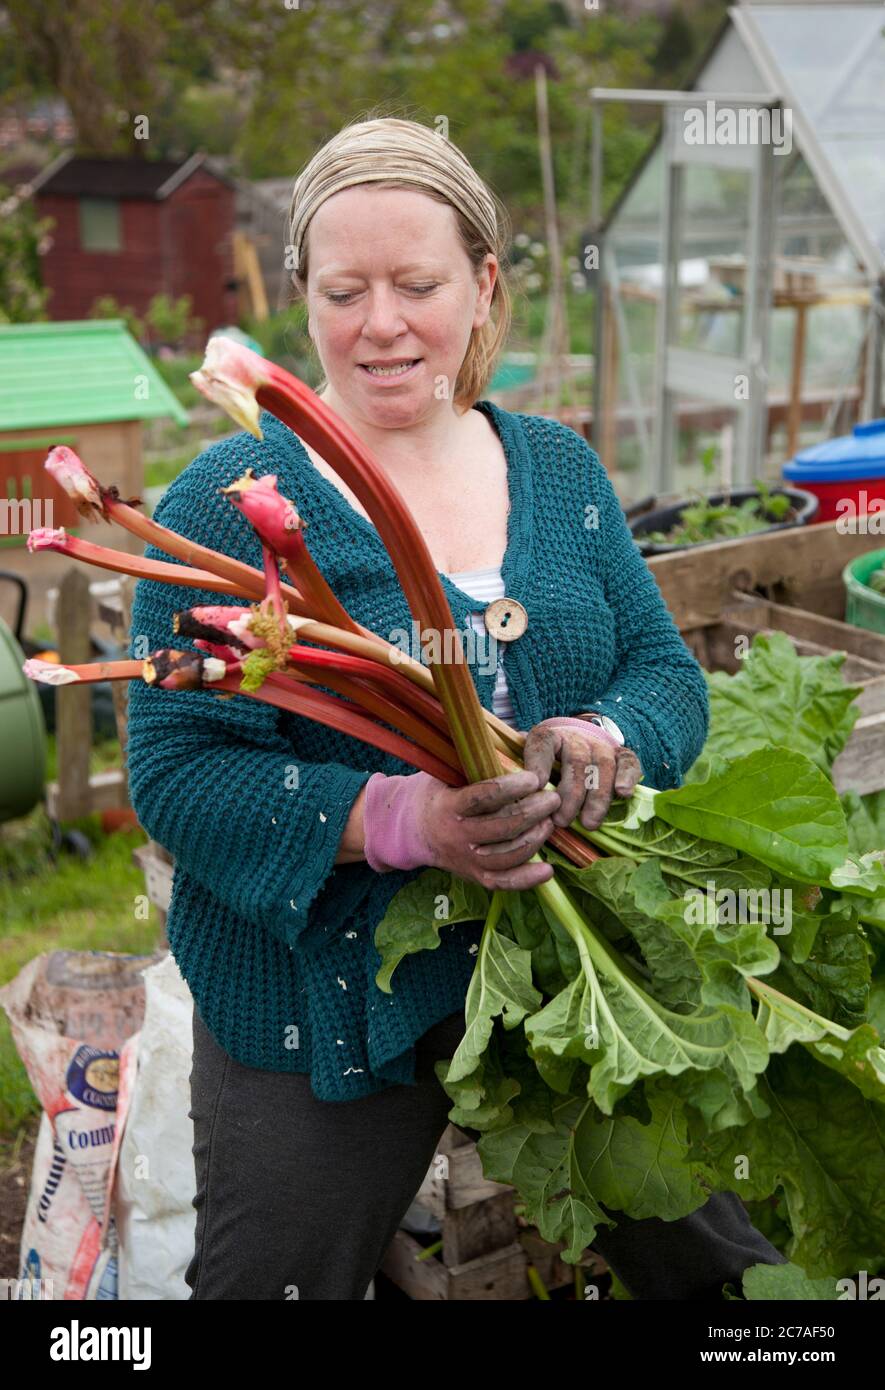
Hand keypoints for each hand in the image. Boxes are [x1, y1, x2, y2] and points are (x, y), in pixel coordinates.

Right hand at [362, 769, 560, 889]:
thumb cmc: (439, 793)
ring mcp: (466, 859)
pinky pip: (503, 882)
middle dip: (533, 811)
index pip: (483, 797)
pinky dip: (527, 879)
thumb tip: (520, 736)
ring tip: (550, 822)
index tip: (534, 777)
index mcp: (449, 806)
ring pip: (507, 855)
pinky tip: (548, 869)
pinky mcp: (475, 876)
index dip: (512, 788)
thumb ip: (479, 758)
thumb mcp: (448, 771)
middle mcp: (457, 835)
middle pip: (502, 827)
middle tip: (553, 798)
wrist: (413, 830)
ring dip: (535, 838)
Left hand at [522, 716, 641, 831]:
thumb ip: (517, 772)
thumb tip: (506, 788)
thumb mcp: (527, 763)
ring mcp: (600, 745)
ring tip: (588, 824)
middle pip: (576, 761)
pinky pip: (628, 761)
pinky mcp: (621, 755)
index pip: (542, 744)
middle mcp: (576, 738)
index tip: (537, 785)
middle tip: (561, 821)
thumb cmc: (546, 763)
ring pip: (602, 766)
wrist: (575, 742)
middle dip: (570, 794)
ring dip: (596, 797)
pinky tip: (623, 794)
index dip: (539, 763)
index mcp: (548, 736)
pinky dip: (627, 776)